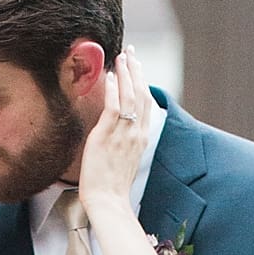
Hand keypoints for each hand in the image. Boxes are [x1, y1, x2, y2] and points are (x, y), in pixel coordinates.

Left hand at [78, 48, 147, 217]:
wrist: (107, 201)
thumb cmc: (112, 187)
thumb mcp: (125, 161)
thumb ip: (125, 143)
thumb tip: (118, 132)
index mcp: (142, 138)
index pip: (146, 103)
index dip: (142, 82)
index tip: (137, 67)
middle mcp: (136, 133)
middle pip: (141, 94)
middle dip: (136, 71)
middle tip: (130, 53)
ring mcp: (123, 134)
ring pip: (129, 96)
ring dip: (125, 73)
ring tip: (120, 57)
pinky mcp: (107, 136)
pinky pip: (113, 107)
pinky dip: (113, 89)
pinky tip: (110, 76)